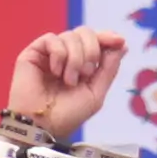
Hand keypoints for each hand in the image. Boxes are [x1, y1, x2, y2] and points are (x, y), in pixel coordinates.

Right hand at [5, 27, 129, 139]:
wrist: (42, 125)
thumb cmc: (67, 115)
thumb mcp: (95, 93)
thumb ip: (109, 68)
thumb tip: (122, 44)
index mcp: (82, 65)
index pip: (97, 40)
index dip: (108, 37)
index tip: (119, 40)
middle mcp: (67, 56)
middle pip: (85, 32)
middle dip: (92, 51)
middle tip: (86, 74)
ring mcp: (50, 53)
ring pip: (71, 35)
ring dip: (75, 59)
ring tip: (68, 81)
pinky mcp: (34, 52)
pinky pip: (52, 38)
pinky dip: (59, 54)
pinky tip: (55, 72)